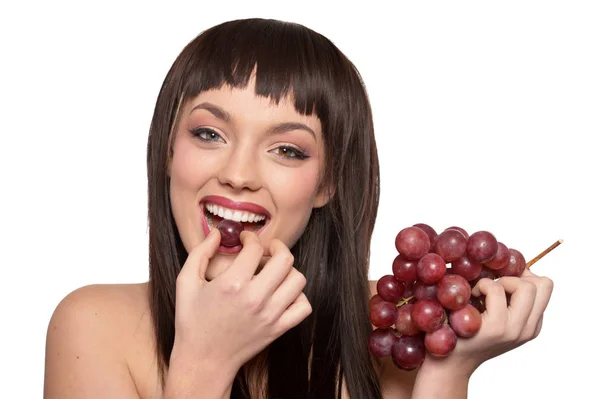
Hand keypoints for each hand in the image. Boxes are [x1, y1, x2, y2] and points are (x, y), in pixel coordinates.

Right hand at [171, 229, 311, 374]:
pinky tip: (282, 294)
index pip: (255, 248)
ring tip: (274, 273)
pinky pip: (303, 306)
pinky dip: (297, 296)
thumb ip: (201, 252)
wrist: (204, 361)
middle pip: (285, 259)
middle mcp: (255, 298)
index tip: (246, 241)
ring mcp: (270, 315)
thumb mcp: (186, 282)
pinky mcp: (278, 329)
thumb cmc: (192, 321)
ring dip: (288, 271)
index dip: (251, 238)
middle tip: (267, 251)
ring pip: (298, 279)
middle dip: (277, 247)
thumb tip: (219, 233)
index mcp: (232, 284)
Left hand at [420, 268, 553, 375]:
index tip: (503, 280)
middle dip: (516, 276)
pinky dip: (483, 285)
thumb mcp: (496, 315)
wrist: (448, 361)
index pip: (545, 287)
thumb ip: (510, 298)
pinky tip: (470, 298)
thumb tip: (515, 266)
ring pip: (525, 285)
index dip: (524, 275)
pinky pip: (496, 289)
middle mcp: (528, 329)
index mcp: (531, 325)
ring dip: (499, 281)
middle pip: (542, 284)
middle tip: (493, 288)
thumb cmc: (467, 331)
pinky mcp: (495, 327)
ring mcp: (513, 329)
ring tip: (481, 293)